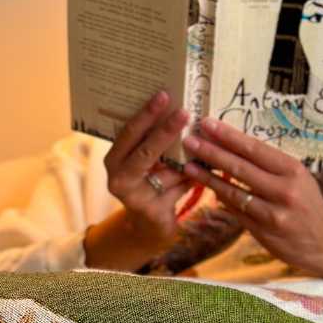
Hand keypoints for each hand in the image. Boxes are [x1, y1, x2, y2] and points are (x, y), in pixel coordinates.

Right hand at [91, 91, 191, 261]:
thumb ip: (157, 144)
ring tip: (207, 144)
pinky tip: (206, 170)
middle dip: (166, 131)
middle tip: (185, 112)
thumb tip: (182, 110)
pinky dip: (194, 177)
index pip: (129, 133)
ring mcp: (135, 198)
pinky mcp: (153, 212)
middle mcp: (118, 178)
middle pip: (145, 151)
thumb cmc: (149, 185)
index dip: (146, 114)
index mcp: (114, 159)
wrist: (147, 228)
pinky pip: (180, 188)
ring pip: (169, 171)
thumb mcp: (147, 164)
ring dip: (189, 159)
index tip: (163, 95)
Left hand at [181, 118, 322, 282]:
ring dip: (208, 177)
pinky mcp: (263, 232)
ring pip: (233, 191)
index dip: (229, 136)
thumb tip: (236, 150)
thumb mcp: (299, 179)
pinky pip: (236, 211)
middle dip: (212, 152)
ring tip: (188, 165)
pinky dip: (221, 199)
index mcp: (293, 170)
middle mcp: (284, 190)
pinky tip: (207, 189)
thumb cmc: (309, 205)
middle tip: (190, 140)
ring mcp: (272, 213)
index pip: (255, 148)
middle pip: (240, 167)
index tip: (208, 123)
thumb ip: (271, 167)